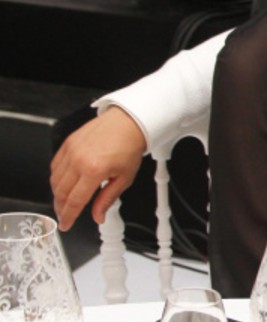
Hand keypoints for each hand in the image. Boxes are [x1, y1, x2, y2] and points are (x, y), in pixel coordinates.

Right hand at [50, 106, 146, 230]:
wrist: (129, 123)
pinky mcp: (68, 143)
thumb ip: (108, 199)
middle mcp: (79, 160)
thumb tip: (98, 216)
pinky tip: (63, 183)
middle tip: (65, 215)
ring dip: (57, 194)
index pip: (75, 201)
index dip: (68, 216)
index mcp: (94, 170)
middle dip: (61, 208)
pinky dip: (56, 177)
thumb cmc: (129, 146)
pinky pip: (55, 165)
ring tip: (64, 201)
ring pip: (55, 180)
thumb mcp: (125, 178)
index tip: (66, 224)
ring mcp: (71, 150)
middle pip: (61, 192)